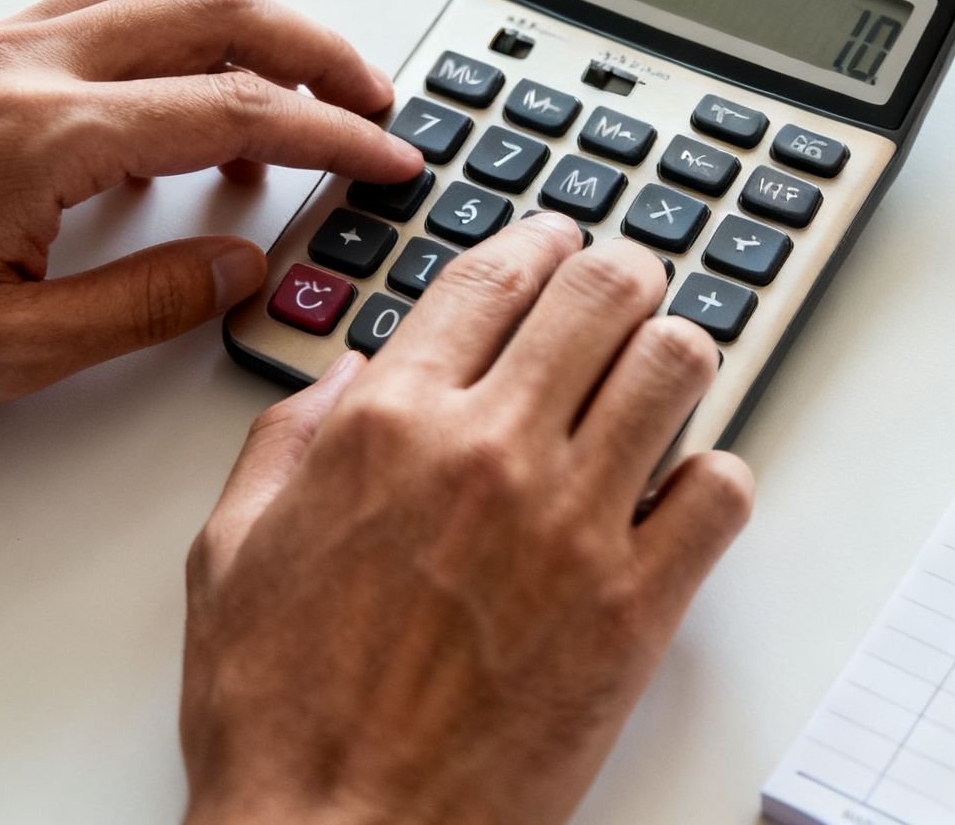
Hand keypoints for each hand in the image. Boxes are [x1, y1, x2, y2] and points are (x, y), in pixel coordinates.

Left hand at [0, 0, 421, 426]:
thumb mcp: (10, 351)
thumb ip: (145, 303)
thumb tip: (242, 265)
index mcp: (41, 136)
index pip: (231, 110)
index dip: (330, 133)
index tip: (388, 154)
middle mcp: (19, 66)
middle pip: (212, 10)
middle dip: (314, 48)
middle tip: (375, 99)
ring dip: (245, 25)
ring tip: (297, 90)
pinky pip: (97, 10)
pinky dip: (169, 32)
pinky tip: (178, 102)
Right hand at [179, 218, 754, 824]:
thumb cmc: (281, 715)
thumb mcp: (231, 552)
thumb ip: (289, 440)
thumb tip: (349, 373)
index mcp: (386, 426)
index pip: (494, 274)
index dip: (539, 239)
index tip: (557, 240)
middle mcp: (488, 452)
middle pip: (603, 290)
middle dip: (620, 273)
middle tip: (622, 290)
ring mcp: (573, 524)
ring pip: (676, 363)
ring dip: (675, 355)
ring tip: (659, 374)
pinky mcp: (636, 606)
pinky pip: (723, 488)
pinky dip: (713, 475)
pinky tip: (680, 490)